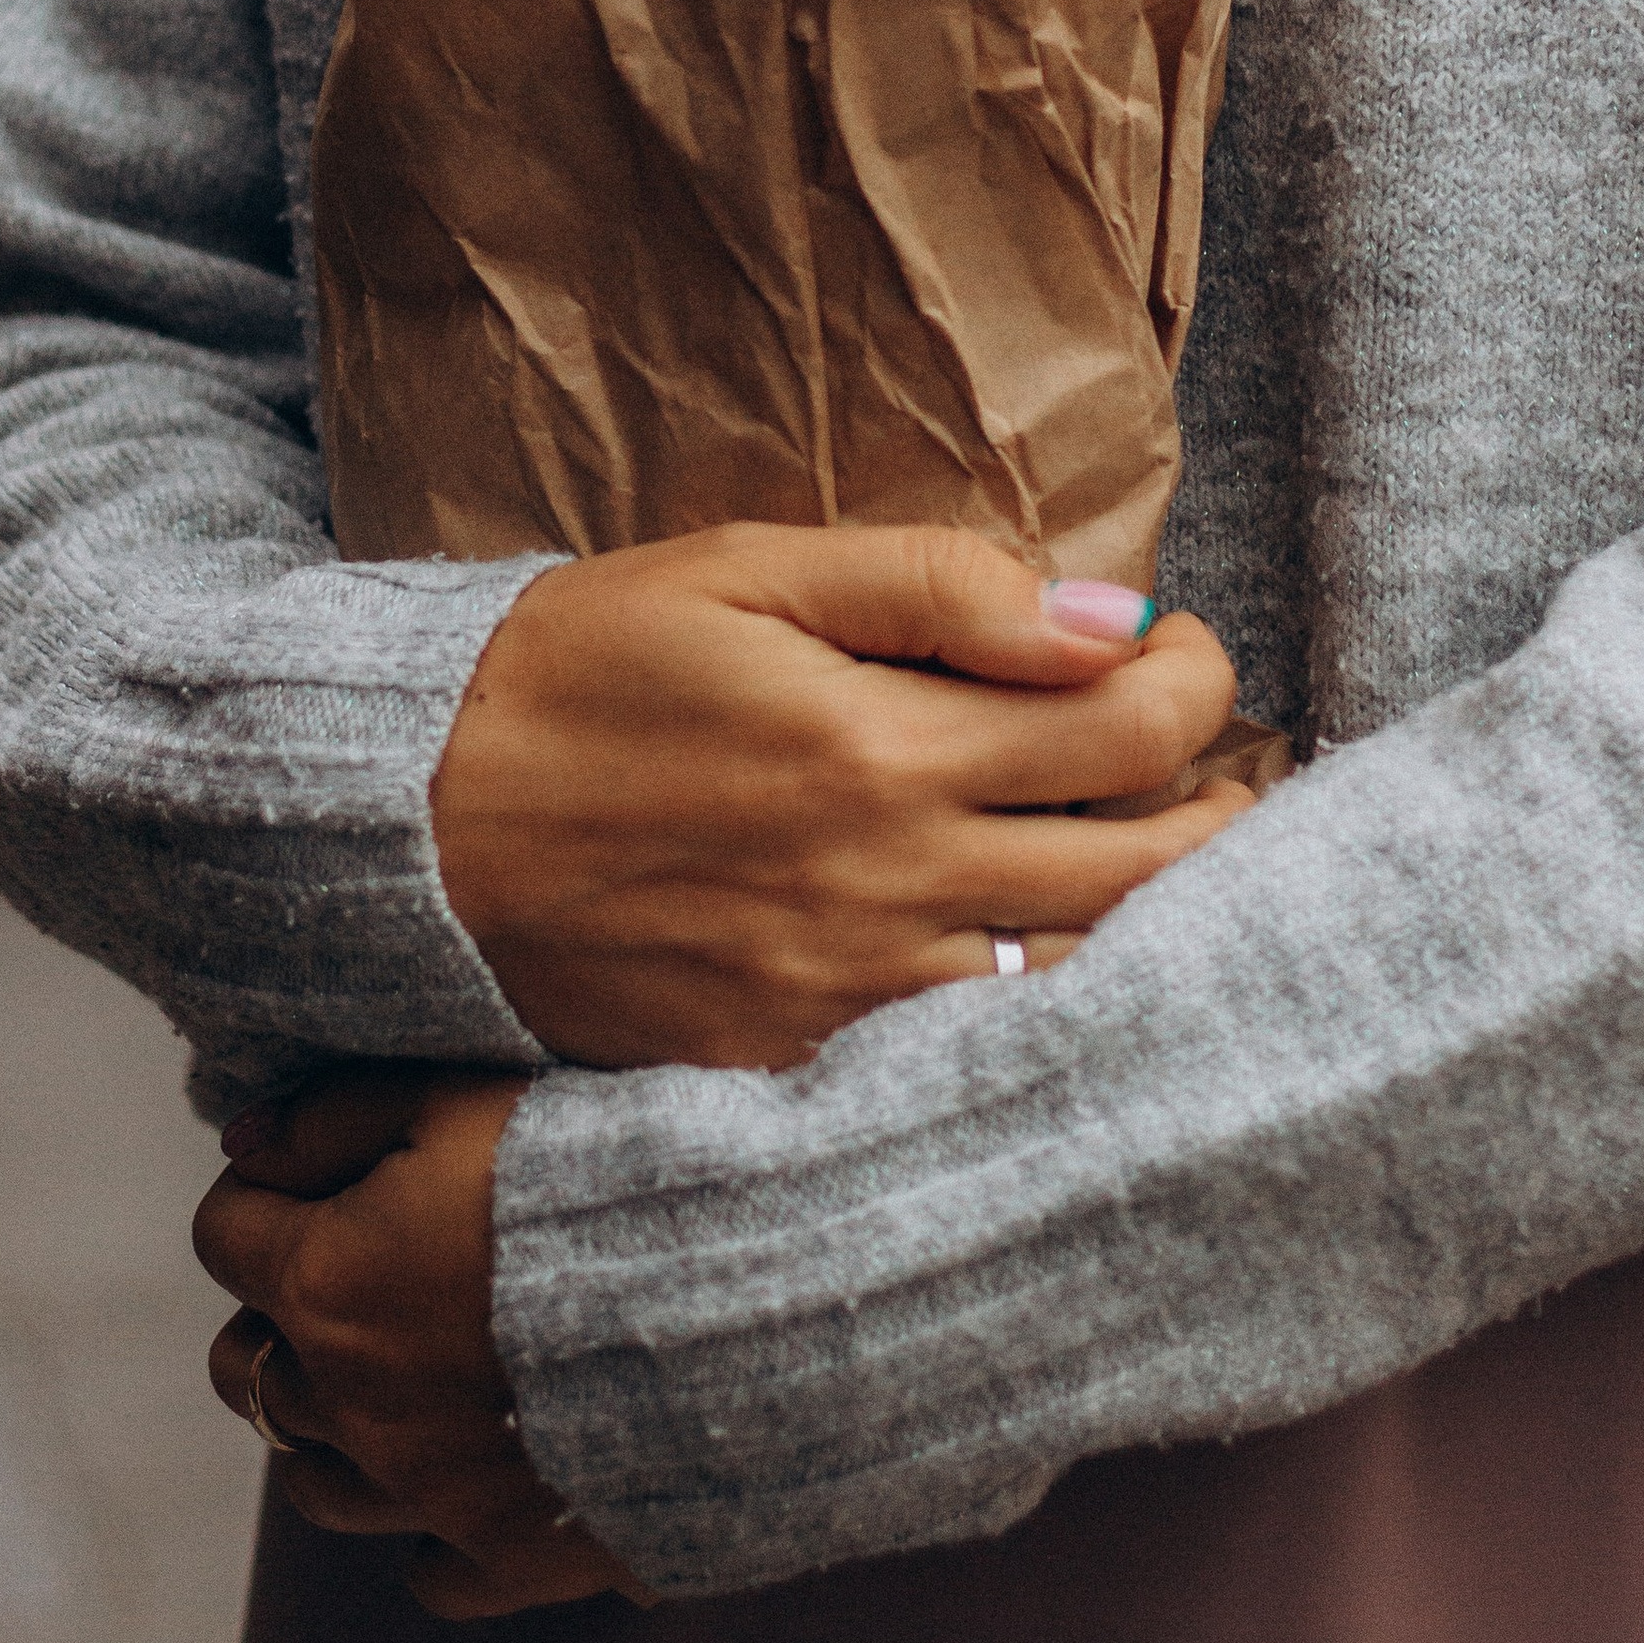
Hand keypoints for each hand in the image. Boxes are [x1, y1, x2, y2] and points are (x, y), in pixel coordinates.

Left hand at [197, 1066, 633, 1621]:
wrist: (729, 1293)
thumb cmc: (586, 1173)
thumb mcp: (455, 1096)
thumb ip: (332, 1114)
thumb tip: (245, 1142)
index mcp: (326, 1284)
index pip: (226, 1232)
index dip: (268, 1191)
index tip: (328, 1173)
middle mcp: (352, 1404)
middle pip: (246, 1368)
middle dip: (280, 1315)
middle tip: (360, 1266)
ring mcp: (422, 1494)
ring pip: (312, 1480)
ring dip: (334, 1423)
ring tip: (400, 1371)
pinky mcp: (504, 1553)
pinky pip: (427, 1569)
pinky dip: (430, 1526)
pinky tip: (473, 1467)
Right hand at [433, 521, 1251, 1067]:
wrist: (413, 827)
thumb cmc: (582, 670)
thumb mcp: (746, 574)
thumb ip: (934, 586)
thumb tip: (1104, 615)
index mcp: (882, 748)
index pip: (1126, 727)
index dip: (1194, 680)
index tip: (1187, 653)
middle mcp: (886, 887)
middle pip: (1142, 871)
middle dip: (1220, 809)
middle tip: (1230, 771)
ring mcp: (847, 997)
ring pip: (1081, 981)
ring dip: (1159, 922)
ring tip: (1181, 869)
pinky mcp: (798, 1067)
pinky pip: (975, 1060)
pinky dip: (1051, 1014)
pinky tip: (1067, 966)